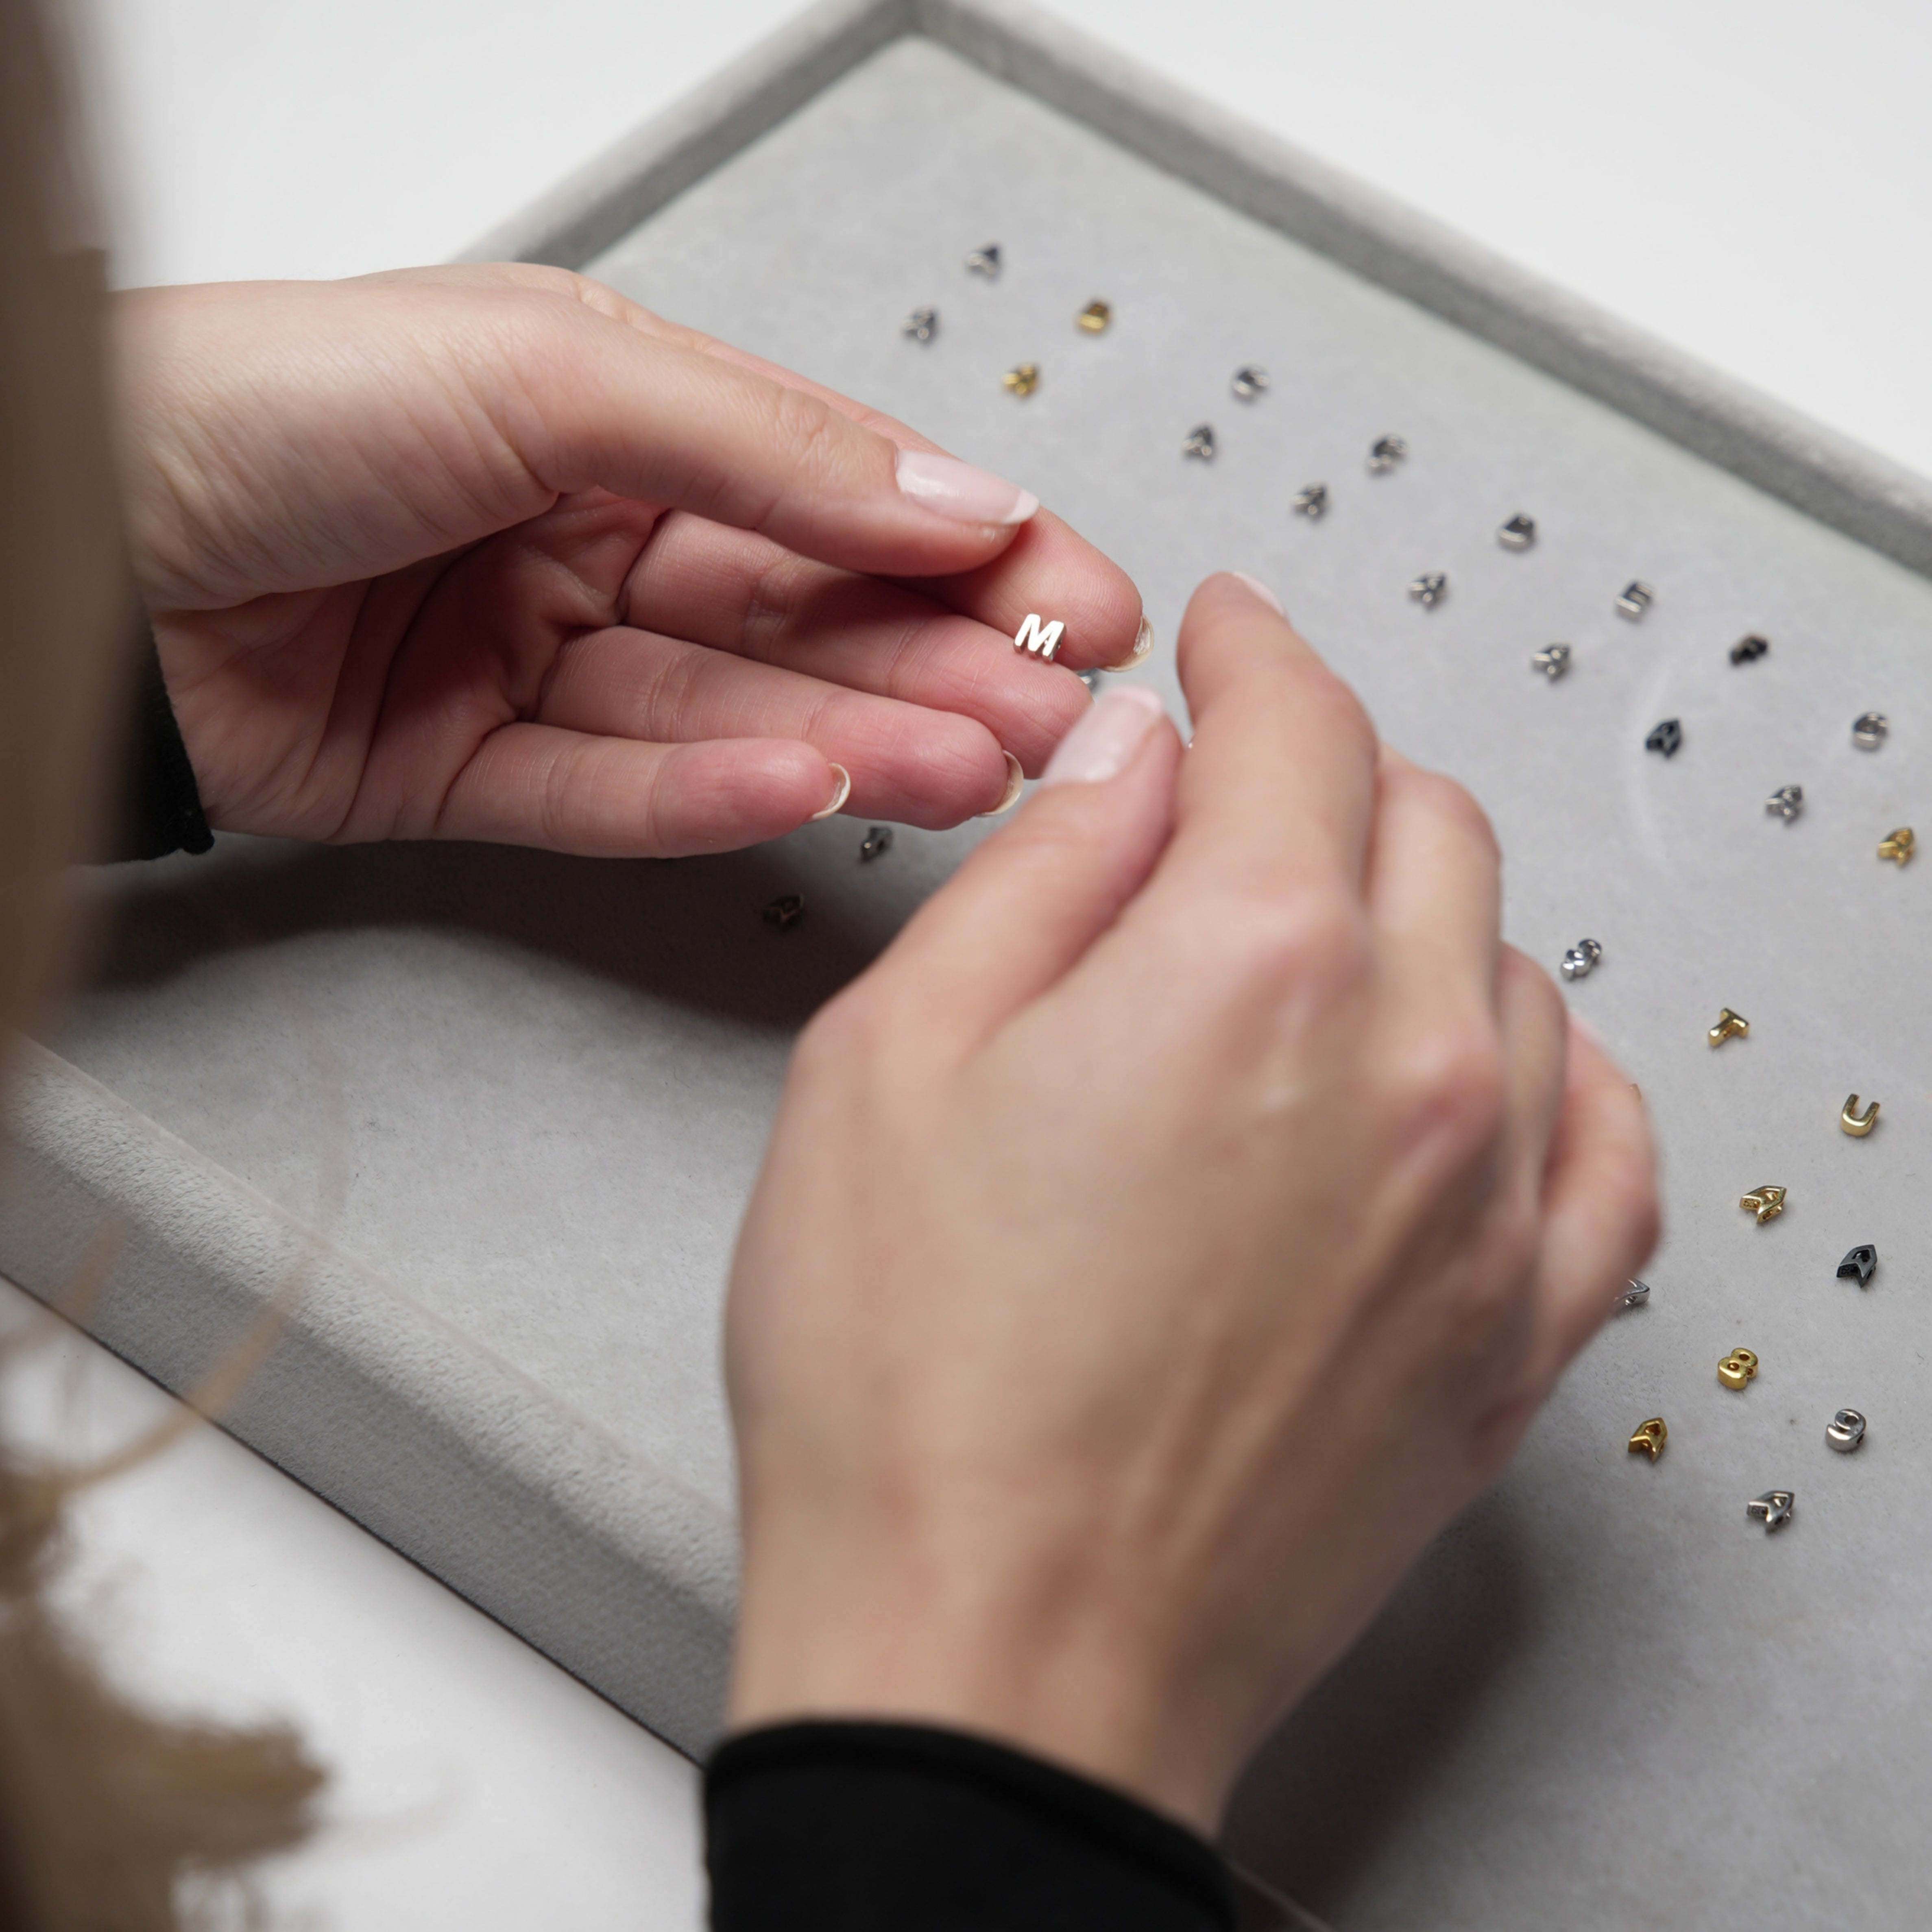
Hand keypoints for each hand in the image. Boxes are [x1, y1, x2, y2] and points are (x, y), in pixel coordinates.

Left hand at [112, 265, 1141, 855]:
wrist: (64, 526)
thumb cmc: (261, 399)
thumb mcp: (547, 370)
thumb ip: (762, 444)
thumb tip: (945, 488)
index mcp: (609, 417)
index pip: (829, 492)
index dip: (963, 542)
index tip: (1073, 589)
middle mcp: (578, 537)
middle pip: (796, 616)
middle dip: (935, 662)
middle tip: (1051, 710)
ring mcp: (528, 660)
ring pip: (725, 716)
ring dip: (851, 742)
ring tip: (965, 766)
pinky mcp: (467, 770)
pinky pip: (611, 791)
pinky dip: (706, 797)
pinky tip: (806, 793)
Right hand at [723, 574, 1657, 1830]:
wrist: (996, 1655)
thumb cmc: (915, 1391)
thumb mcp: (888, 1061)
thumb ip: (1035, 874)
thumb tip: (1126, 763)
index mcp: (1247, 967)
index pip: (1295, 728)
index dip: (1252, 655)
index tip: (1229, 638)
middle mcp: (1401, 1069)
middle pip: (1421, 824)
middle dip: (1324, 769)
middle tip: (1240, 783)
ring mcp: (1479, 1210)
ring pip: (1511, 964)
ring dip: (1421, 907)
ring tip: (1321, 928)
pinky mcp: (1507, 1339)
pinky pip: (1602, 1147)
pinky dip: (1548, 1067)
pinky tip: (1484, 1061)